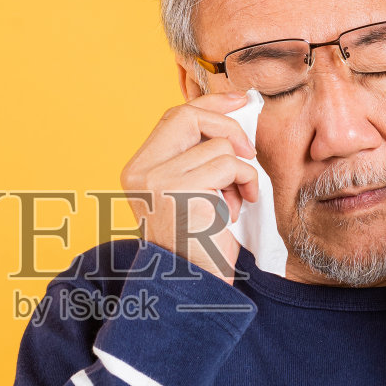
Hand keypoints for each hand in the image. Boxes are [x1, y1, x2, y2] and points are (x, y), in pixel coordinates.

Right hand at [120, 91, 259, 285]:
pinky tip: (238, 208)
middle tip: (247, 154)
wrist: (195, 285)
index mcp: (137, 169)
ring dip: (239, 171)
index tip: (241, 99)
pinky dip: (245, 182)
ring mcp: (157, 181)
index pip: (174, 117)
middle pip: (189, 116)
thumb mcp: (191, 190)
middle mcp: (140, 172)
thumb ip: (196, 155)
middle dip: (227, 127)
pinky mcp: (181, 192)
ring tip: (233, 201)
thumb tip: (230, 108)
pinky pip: (229, 164)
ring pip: (218, 145)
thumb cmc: (198, 241)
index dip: (210, 103)